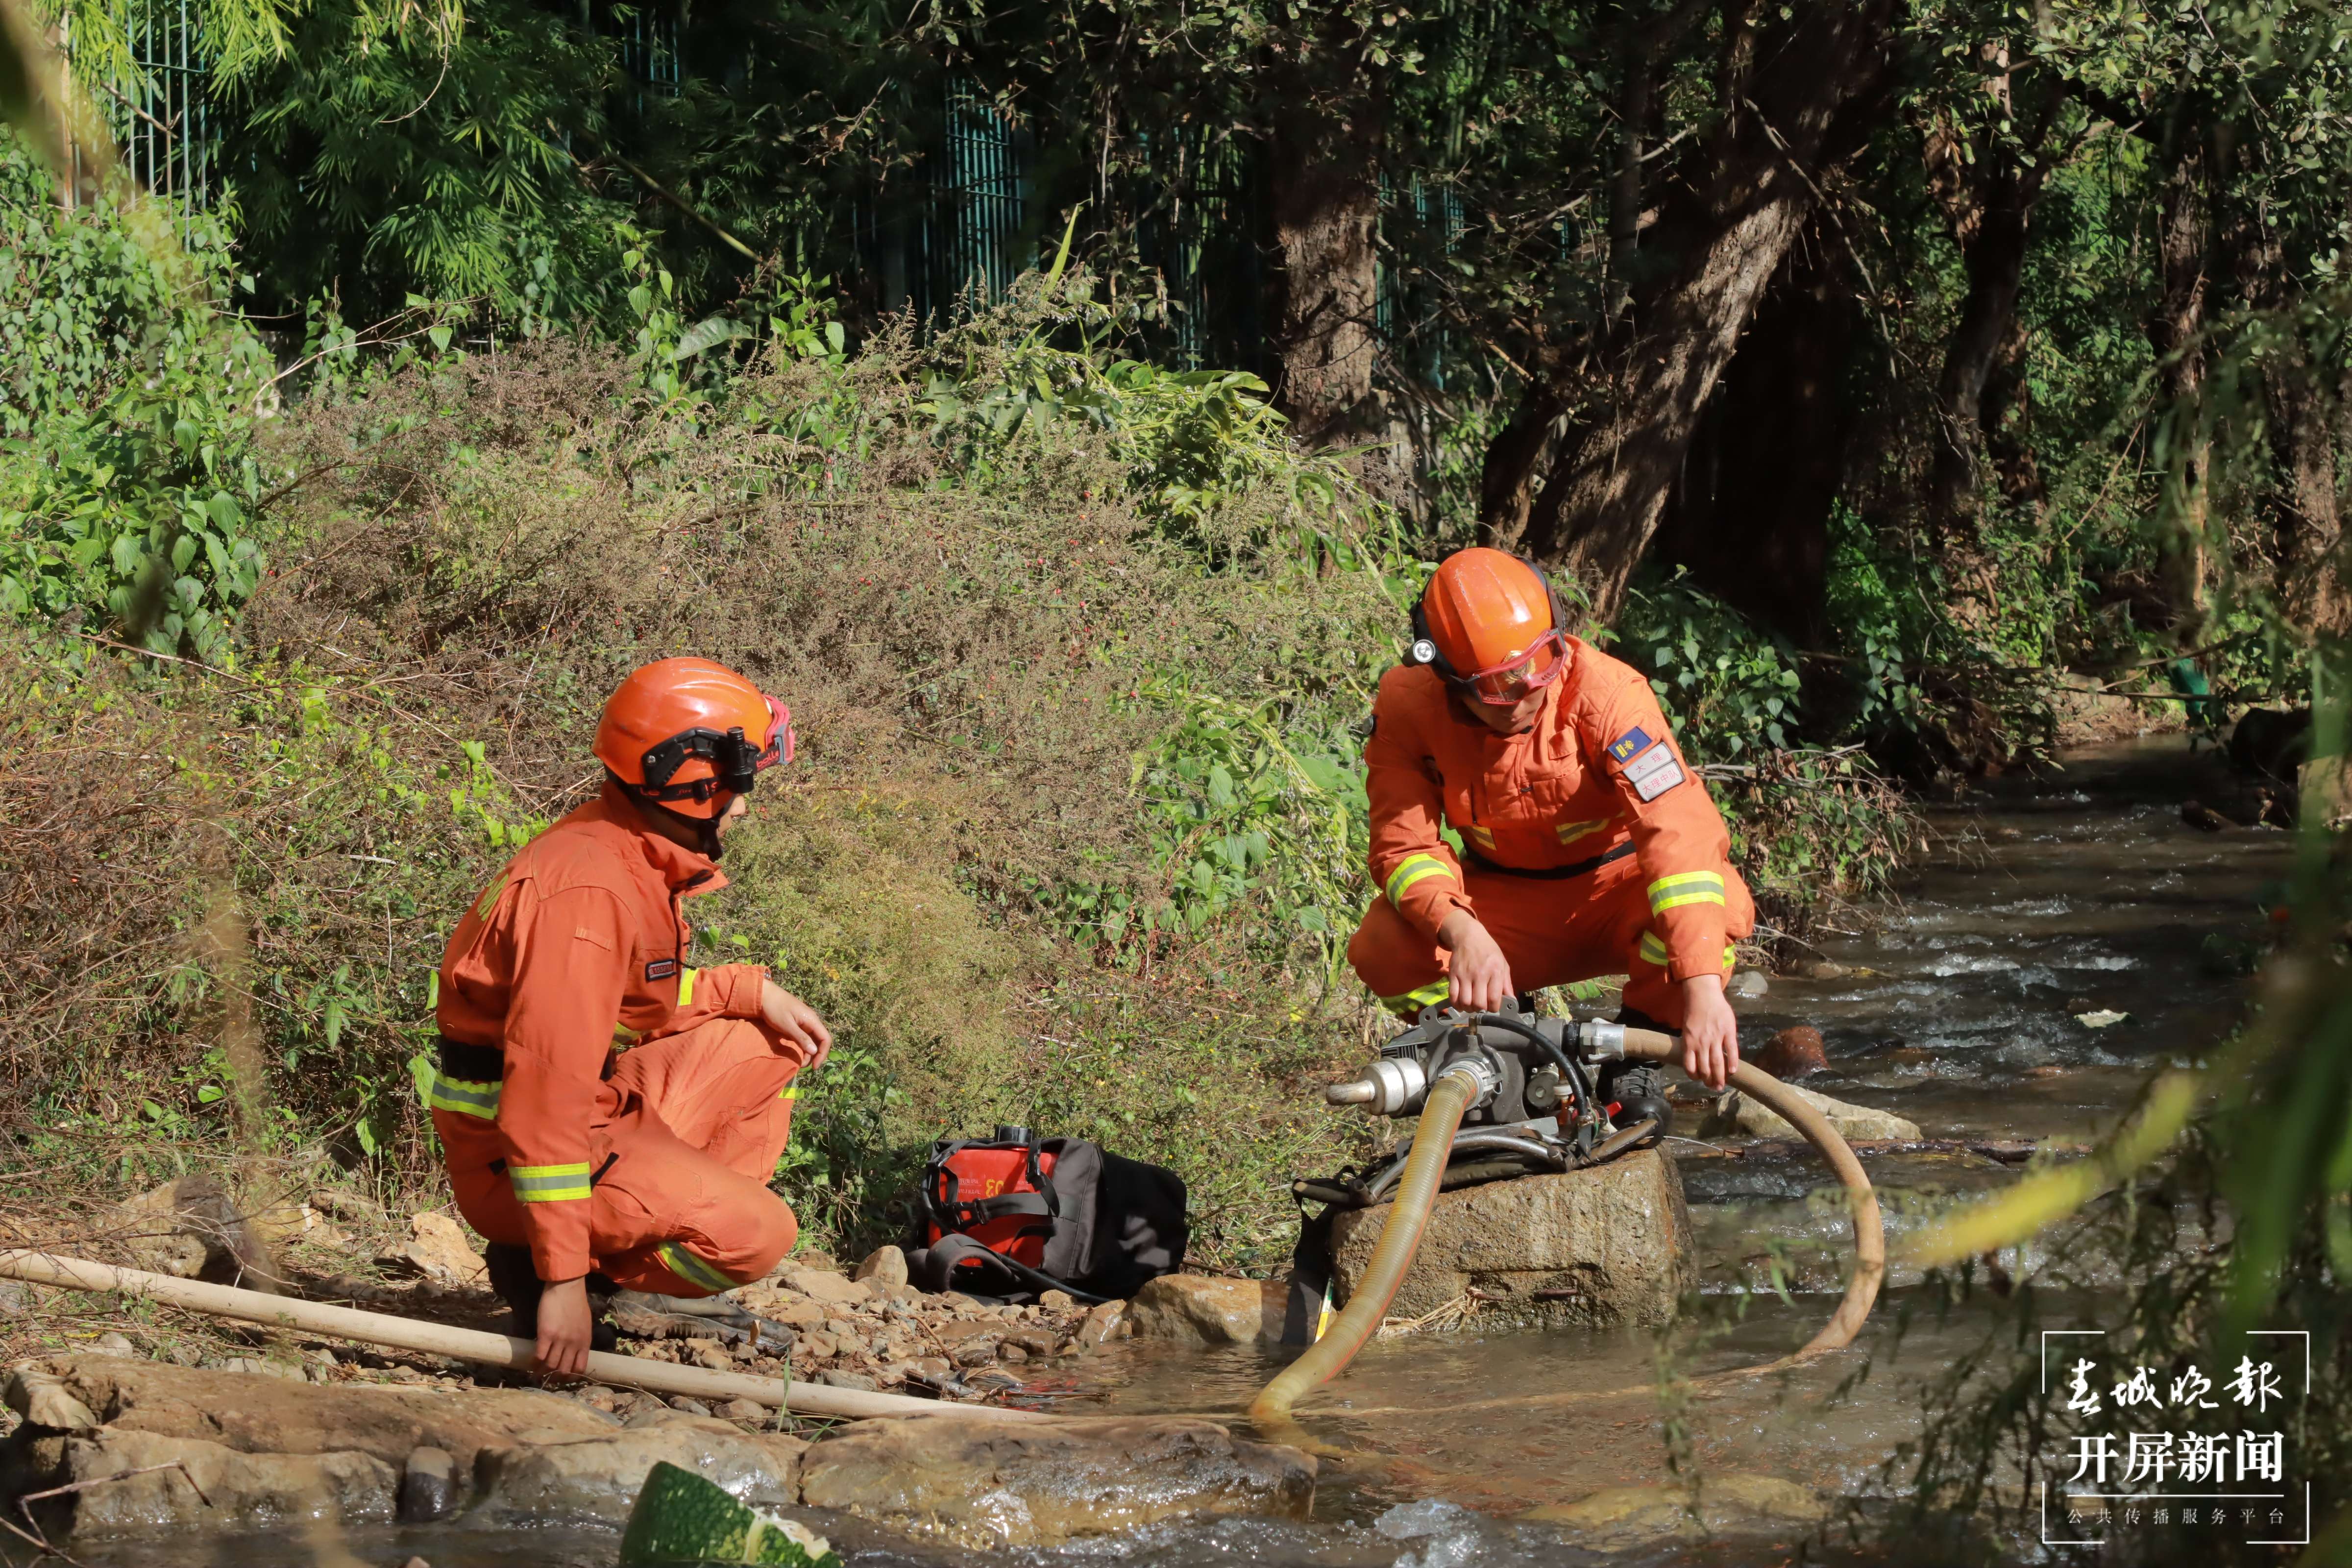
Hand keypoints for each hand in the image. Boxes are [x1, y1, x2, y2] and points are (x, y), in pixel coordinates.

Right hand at [533, 1275, 593, 1376]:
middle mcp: (573, 1344)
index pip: (580, 1368)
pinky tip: (531, 1363)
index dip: (570, 1377)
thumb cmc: (575, 1303)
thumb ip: (579, 1339)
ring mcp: (560, 1340)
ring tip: (536, 1375)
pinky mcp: (546, 1334)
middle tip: (547, 1379)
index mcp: (585, 1342)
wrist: (567, 1287)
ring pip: (551, 1365)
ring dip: (542, 1373)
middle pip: (563, 1370)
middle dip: (554, 1378)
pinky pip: (539, 1355)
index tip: (562, 1378)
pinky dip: (534, 1363)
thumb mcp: (584, 1324)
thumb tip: (572, 1352)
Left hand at [760, 979, 832, 1069]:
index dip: (823, 1054)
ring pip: (812, 1040)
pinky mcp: (797, 1023)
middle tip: (803, 1066)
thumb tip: (814, 1052)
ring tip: (799, 1062)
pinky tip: (795, 1052)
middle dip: (815, 1055)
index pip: (826, 1039)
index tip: (814, 1067)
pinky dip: (802, 1046)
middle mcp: (811, 1021)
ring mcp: (804, 1022)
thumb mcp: (787, 1025)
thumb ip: (801, 1038)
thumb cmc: (774, 1008)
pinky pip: (804, 1037)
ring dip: (808, 1052)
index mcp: (812, 1020)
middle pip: (820, 1041)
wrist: (763, 994)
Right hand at [1436, 910, 1515, 1012]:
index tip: (1493, 1008)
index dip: (1493, 1009)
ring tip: (1471, 1006)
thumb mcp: (1503, 964)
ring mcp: (1465, 975)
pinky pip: (1453, 996)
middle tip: (1482, 1007)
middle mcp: (1480, 974)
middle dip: (1481, 1010)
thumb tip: (1511, 1001)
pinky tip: (1461, 1003)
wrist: (1469, 936)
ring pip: (1465, 1002)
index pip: (1494, 998)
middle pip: (1479, 1003)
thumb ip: (1506, 984)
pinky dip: (1456, 1004)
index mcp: (1495, 971)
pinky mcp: (1453, 975)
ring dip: (1469, 1008)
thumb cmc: (1488, 950)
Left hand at [1678, 973, 1739, 1090]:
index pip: (1690, 1066)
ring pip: (1718, 1063)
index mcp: (1689, 1042)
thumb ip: (1691, 1043)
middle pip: (1705, 1068)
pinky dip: (1733, 1062)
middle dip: (1709, 1081)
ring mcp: (1715, 1037)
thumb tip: (1694, 1058)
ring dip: (1720, 1077)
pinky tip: (1734, 1071)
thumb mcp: (1686, 1029)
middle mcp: (1701, 1043)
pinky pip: (1731, 1050)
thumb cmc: (1693, 1011)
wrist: (1703, 995)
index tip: (1699, 1080)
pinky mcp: (1728, 1032)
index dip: (1694, 1076)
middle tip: (1714, 1088)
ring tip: (1722, 1085)